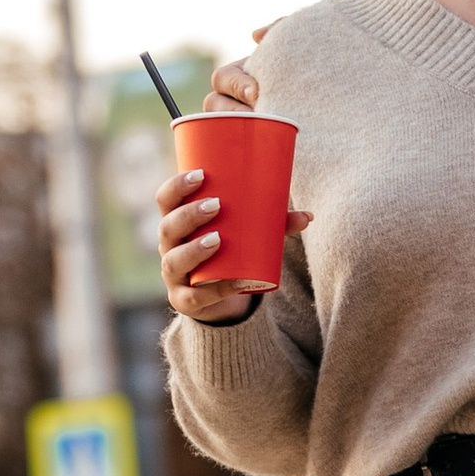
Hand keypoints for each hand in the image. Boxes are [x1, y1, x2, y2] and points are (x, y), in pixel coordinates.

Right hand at [157, 151, 311, 328]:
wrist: (218, 297)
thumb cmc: (229, 253)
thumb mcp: (246, 235)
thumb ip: (274, 224)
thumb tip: (308, 216)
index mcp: (177, 222)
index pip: (165, 200)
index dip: (176, 186)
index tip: (200, 174)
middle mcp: (169, 247)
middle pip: (168, 227)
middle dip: (189, 215)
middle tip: (216, 206)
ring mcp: (174, 275)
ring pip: (175, 261)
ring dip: (194, 249)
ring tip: (217, 239)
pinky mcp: (185, 300)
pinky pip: (196, 296)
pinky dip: (217, 289)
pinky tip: (235, 282)